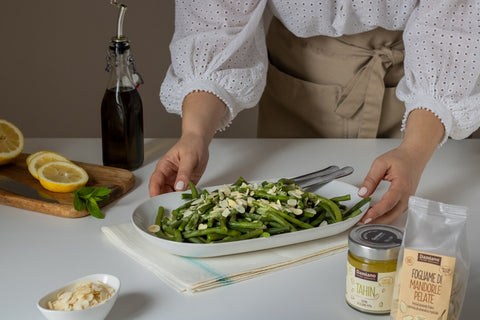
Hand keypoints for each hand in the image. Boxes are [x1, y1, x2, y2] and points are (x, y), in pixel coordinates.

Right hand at [148, 91, 226, 196]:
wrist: (200, 142)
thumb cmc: (191, 144)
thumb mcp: (189, 157)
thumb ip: (184, 172)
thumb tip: (179, 187)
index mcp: (164, 167)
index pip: (155, 181)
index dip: (154, 192)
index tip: (156, 201)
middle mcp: (168, 176)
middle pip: (162, 191)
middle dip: (165, 200)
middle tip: (172, 208)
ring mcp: (177, 181)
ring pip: (172, 195)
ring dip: (176, 201)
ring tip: (182, 206)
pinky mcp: (186, 184)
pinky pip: (184, 194)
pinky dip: (186, 199)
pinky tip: (190, 201)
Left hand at [358, 108, 443, 223]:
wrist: (414, 156)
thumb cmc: (401, 158)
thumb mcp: (380, 163)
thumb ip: (370, 179)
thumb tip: (362, 193)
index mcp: (401, 185)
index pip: (388, 202)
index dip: (376, 211)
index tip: (365, 216)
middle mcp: (407, 195)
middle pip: (392, 214)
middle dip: (376, 220)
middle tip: (361, 221)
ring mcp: (408, 200)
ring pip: (394, 216)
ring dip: (380, 220)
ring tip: (365, 219)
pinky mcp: (406, 201)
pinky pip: (396, 212)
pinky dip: (385, 216)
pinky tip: (374, 215)